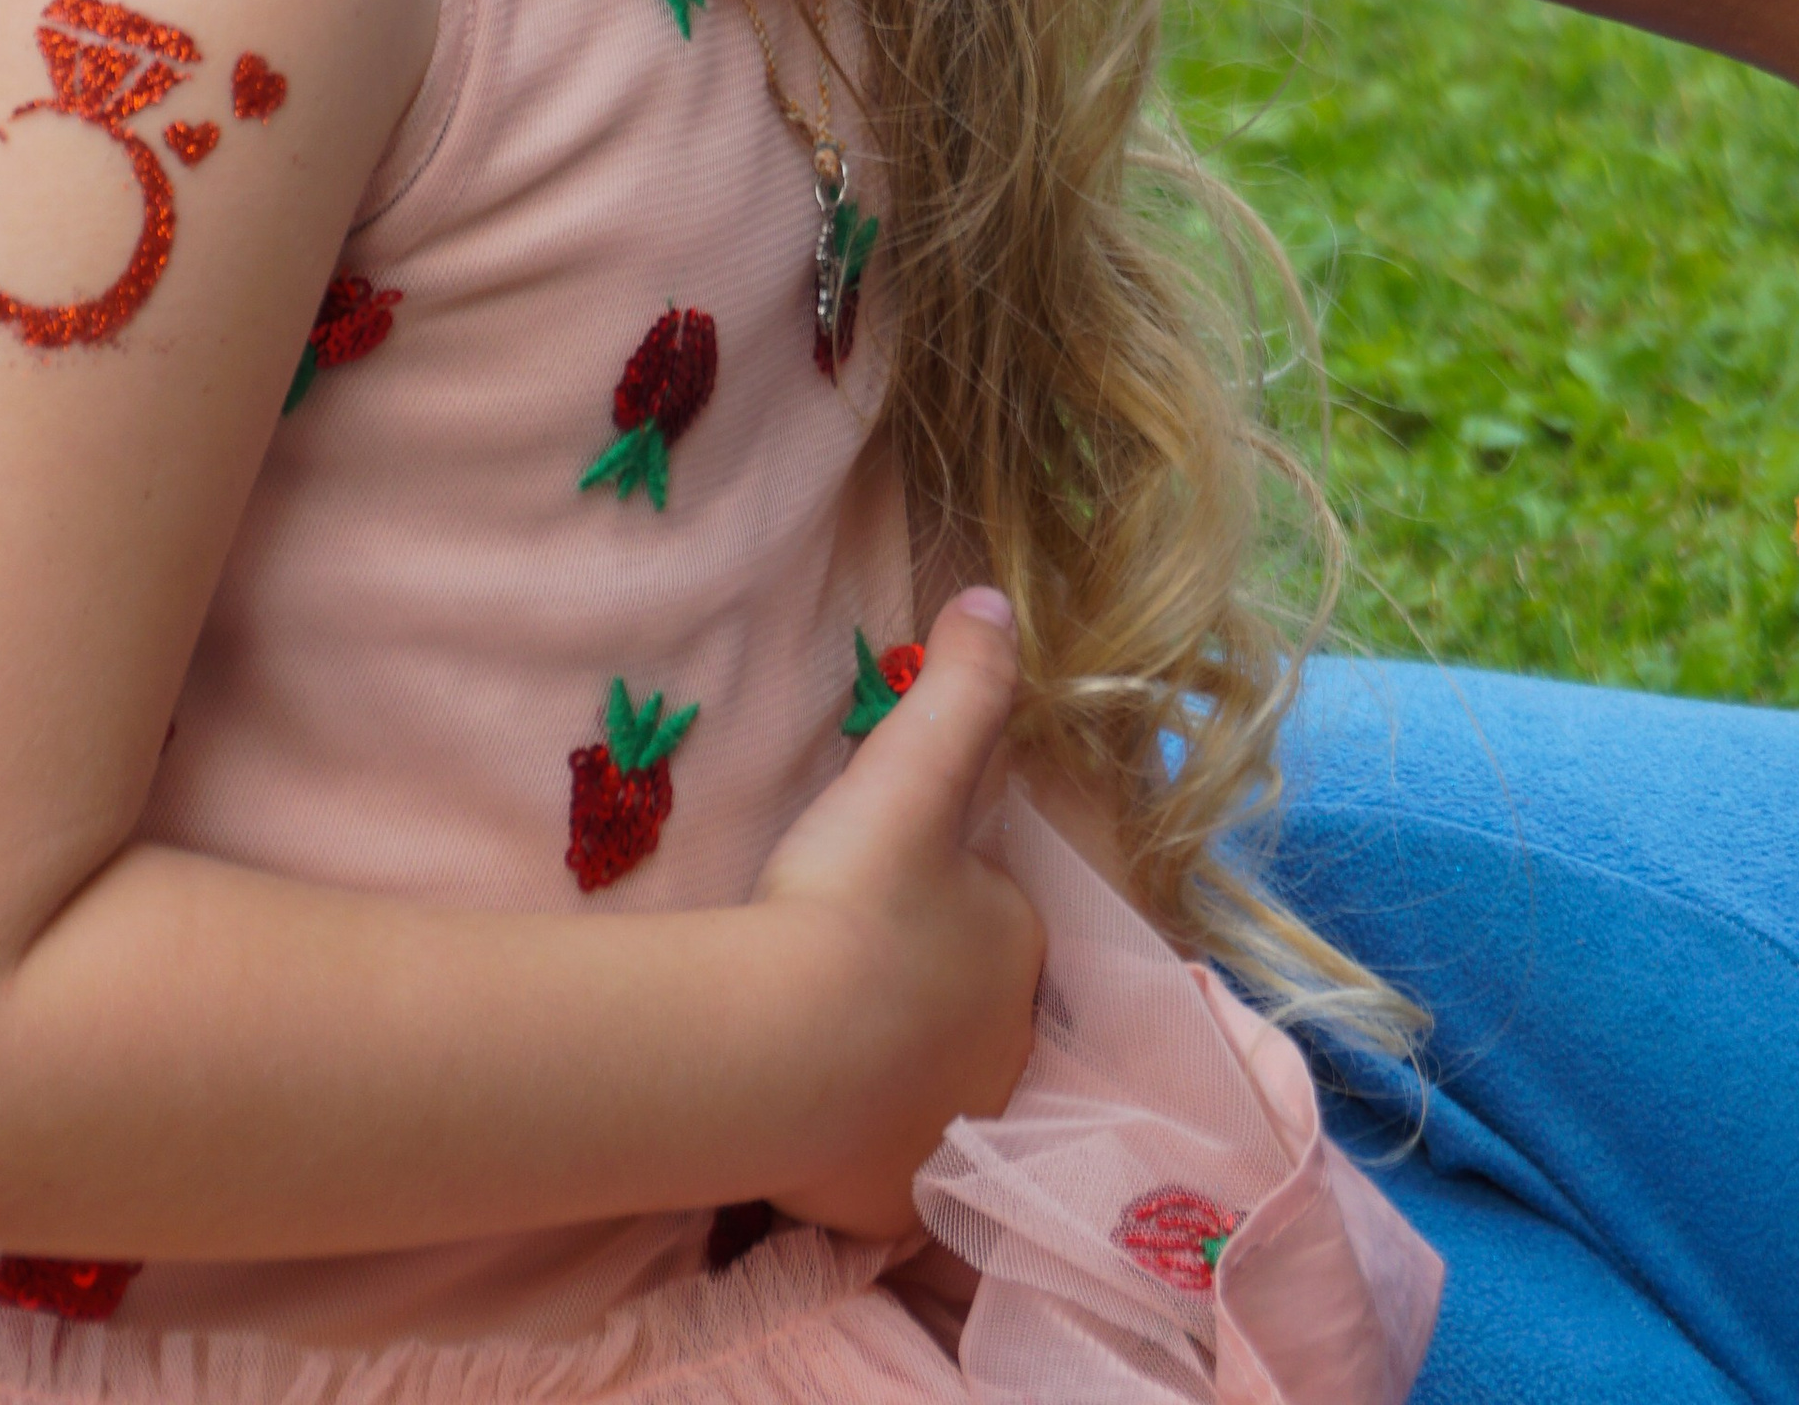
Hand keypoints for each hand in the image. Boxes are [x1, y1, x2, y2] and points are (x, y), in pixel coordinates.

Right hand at [749, 591, 1041, 1239]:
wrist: (781, 1044)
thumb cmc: (854, 898)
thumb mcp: (910, 768)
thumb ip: (960, 683)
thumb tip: (993, 598)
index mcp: (1017, 949)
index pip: (991, 918)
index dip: (941, 898)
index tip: (878, 890)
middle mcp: (1006, 1052)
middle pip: (962, 1009)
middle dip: (917, 990)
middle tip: (839, 964)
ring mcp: (951, 1135)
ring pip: (923, 1089)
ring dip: (884, 1068)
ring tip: (813, 1037)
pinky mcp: (890, 1200)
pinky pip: (877, 1165)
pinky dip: (847, 1143)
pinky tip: (800, 1114)